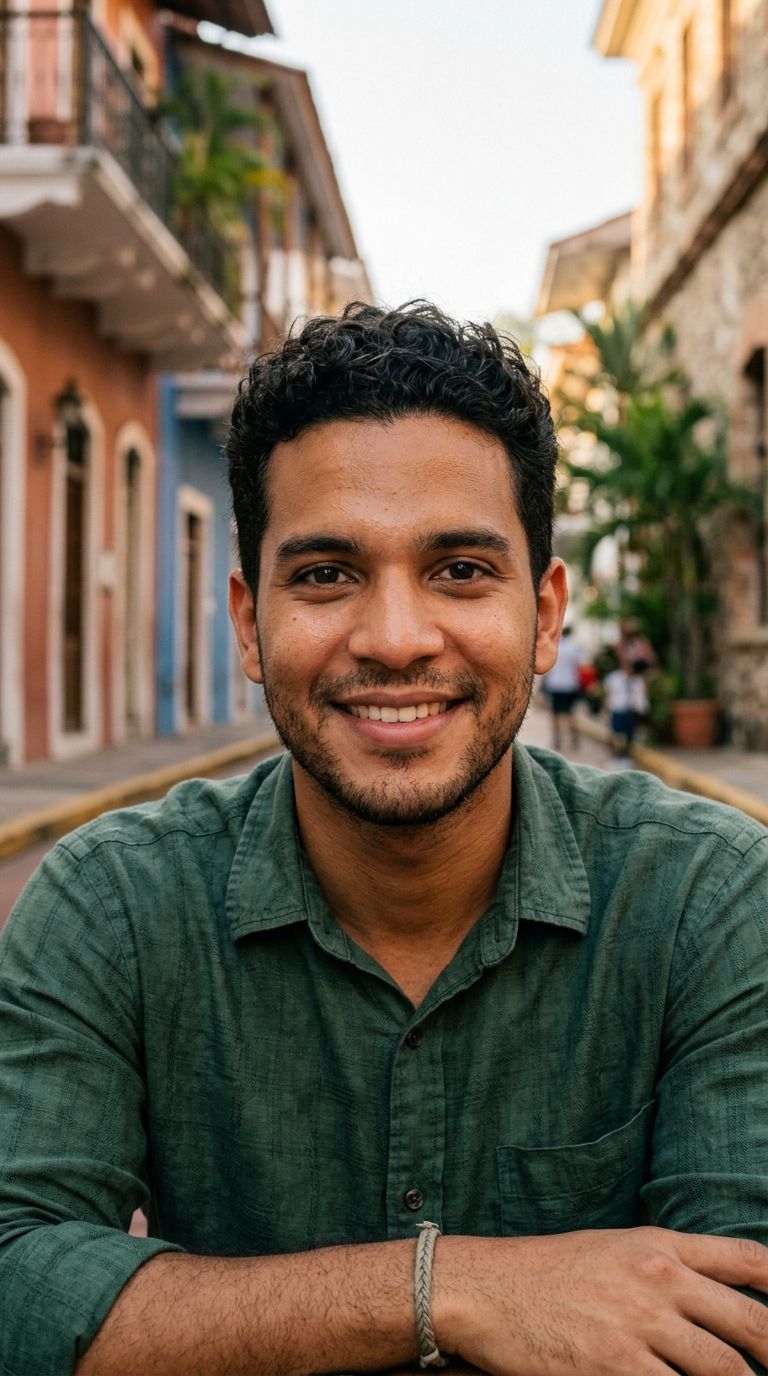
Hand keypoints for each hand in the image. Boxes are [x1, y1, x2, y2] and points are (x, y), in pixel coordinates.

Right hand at [433, 1226, 767, 1373]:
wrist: (487, 1289)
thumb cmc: (548, 1272)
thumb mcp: (614, 1249)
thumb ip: (668, 1267)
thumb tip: (720, 1300)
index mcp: (659, 1247)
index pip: (746, 1260)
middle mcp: (658, 1280)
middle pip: (750, 1325)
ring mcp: (639, 1327)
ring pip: (723, 1371)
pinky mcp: (613, 1369)